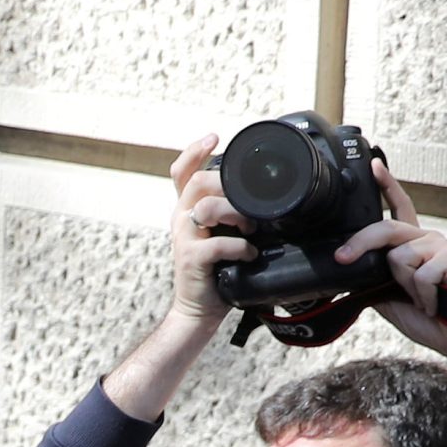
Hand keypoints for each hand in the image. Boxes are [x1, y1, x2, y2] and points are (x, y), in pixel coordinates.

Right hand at [168, 133, 255, 323]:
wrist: (198, 308)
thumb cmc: (216, 270)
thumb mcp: (222, 234)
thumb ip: (233, 213)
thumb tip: (265, 195)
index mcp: (188, 210)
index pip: (181, 172)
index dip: (194, 151)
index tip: (214, 138)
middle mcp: (181, 219)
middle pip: (198, 181)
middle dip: (230, 185)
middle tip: (250, 203)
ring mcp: (183, 238)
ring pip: (208, 207)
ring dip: (238, 215)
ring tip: (252, 230)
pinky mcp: (191, 258)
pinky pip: (220, 243)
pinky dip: (242, 248)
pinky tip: (250, 255)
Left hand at [350, 159, 446, 348]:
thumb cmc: (424, 314)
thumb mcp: (386, 294)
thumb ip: (369, 277)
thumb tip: (341, 272)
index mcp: (410, 243)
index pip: (398, 207)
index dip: (386, 185)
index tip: (373, 165)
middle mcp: (426, 238)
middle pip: (385, 228)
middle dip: (360, 243)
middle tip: (342, 259)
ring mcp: (440, 245)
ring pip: (398, 257)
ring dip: (404, 286)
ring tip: (421, 297)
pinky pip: (419, 275)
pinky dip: (422, 297)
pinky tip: (435, 302)